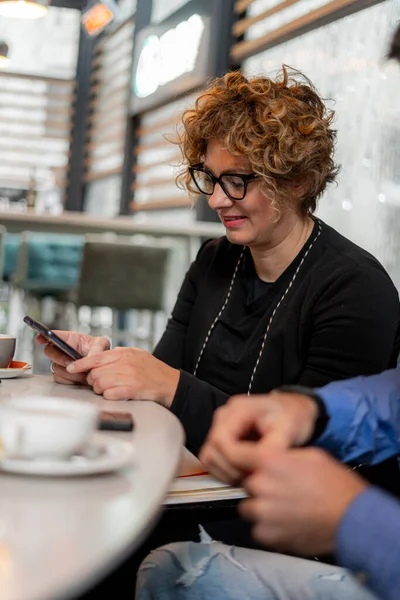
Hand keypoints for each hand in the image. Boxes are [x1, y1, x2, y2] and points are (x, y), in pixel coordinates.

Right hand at [36, 331, 109, 385]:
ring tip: (84, 373)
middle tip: (70, 363)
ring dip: (69, 372)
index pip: (53, 335)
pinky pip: (59, 378)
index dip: (44, 335)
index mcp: (70, 339)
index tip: (40, 338)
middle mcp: (62, 350)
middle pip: (49, 351)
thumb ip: (97, 348)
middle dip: (59, 358)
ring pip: (55, 367)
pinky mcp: (62, 375)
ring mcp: (61, 363)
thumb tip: (90, 357)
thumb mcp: (102, 344)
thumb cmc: (101, 352)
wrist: (103, 368)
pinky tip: (80, 379)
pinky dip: (70, 380)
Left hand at [66, 347, 179, 405]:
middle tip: (100, 383)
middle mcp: (125, 363)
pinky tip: (116, 394)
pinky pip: (109, 394)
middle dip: (93, 380)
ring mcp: (128, 376)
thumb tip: (96, 359)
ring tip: (109, 389)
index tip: (71, 368)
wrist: (170, 383)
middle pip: (94, 373)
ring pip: (99, 384)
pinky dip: (109, 396)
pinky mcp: (131, 390)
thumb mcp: (135, 354)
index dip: (80, 364)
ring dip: (101, 389)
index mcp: (124, 353)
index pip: (95, 357)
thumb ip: (117, 355)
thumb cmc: (152, 370)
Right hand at [199, 392, 317, 484]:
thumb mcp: (288, 428)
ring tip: (248, 477)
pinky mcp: (221, 437)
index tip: (250, 471)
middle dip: (229, 470)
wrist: (293, 410)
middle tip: (251, 479)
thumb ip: (273, 445)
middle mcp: (224, 415)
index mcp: (238, 409)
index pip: (221, 440)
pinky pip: (213, 459)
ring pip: (209, 457)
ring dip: (224, 472)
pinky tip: (243, 473)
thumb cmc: (292, 416)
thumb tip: (260, 464)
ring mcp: (220, 426)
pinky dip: (224, 470)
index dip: (232, 461)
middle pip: (211, 450)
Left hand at [239, 448, 367, 554]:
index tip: (243, 463)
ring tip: (283, 510)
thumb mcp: (309, 455)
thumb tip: (271, 459)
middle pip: (246, 484)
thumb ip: (283, 456)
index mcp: (269, 461)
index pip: (236, 453)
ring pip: (249, 508)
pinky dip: (269, 528)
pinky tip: (287, 525)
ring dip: (261, 508)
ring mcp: (262, 513)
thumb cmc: (334, 482)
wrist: (352, 518)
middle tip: (279, 490)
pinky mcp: (267, 536)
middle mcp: (260, 485)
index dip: (239, 458)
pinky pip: (258, 530)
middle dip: (259, 486)